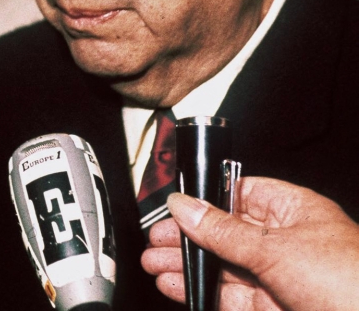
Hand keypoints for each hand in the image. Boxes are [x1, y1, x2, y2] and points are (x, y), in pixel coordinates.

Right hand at [141, 177, 358, 310]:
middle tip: (154, 239)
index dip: (204, 198)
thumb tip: (185, 206)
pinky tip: (176, 286)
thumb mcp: (276, 248)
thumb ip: (223, 230)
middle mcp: (286, 242)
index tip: (173, 205)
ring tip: (154, 264)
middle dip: (187, 236)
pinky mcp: (271, 308)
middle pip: (224, 232)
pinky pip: (227, 295)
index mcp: (294, 211)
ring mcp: (279, 278)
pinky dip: (198, 290)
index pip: (239, 193)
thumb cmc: (352, 282)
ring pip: (222, 266)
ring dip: (186, 265)